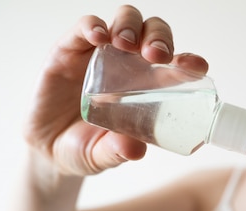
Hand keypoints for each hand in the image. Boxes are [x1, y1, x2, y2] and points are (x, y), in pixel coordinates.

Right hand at [24, 5, 208, 175]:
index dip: (189, 61)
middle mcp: (129, 65)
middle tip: (157, 56)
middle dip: (160, 38)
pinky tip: (98, 36)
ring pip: (125, 21)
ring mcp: (101, 54)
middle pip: (153, 34)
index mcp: (149, 87)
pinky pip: (84, 27)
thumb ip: (118, 152)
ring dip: (130, 26)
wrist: (48, 149)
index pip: (175, 65)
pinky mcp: (69, 49)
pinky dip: (93, 26)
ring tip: (127, 44)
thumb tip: (134, 150)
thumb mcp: (103, 155)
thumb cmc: (87, 149)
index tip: (197, 68)